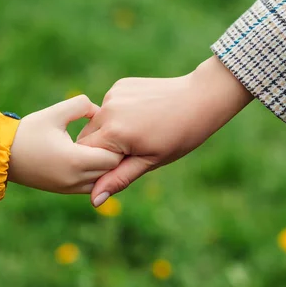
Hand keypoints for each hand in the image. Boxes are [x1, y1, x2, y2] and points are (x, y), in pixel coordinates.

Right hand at [6, 95, 122, 193]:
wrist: (1, 155)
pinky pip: (91, 185)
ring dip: (107, 166)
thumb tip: (100, 111)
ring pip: (103, 181)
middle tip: (120, 137)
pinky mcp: (65, 190)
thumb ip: (81, 105)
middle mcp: (75, 179)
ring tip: (107, 146)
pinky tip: (94, 156)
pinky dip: (97, 173)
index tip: (120, 129)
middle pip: (112, 171)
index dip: (119, 143)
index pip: (113, 157)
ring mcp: (70, 188)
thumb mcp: (55, 113)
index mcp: (75, 160)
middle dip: (117, 155)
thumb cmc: (27, 132)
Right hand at [77, 56, 252, 205]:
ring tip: (139, 133)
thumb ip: (118, 178)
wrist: (199, 98)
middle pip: (86, 138)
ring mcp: (112, 95)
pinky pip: (108, 107)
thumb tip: (94, 201)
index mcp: (114, 133)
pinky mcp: (119, 86)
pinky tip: (140, 117)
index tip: (121, 166)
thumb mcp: (150, 161)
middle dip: (100, 149)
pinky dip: (116, 116)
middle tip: (131, 152)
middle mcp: (107, 110)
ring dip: (107, 132)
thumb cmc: (179, 135)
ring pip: (96, 122)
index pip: (86, 156)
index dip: (99, 166)